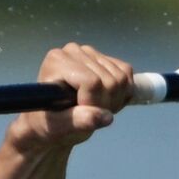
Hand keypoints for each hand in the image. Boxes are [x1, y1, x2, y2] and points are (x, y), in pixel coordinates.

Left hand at [9, 43, 134, 151]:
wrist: (54, 119)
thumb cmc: (51, 123)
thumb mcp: (60, 127)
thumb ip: (80, 121)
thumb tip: (106, 117)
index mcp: (56, 61)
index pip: (92, 82)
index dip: (95, 103)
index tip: (83, 116)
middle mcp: (73, 51)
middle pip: (110, 80)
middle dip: (105, 104)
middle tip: (90, 115)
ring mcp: (89, 52)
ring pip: (121, 78)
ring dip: (114, 100)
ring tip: (95, 108)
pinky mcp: (103, 57)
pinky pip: (127, 73)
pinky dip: (122, 92)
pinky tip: (104, 99)